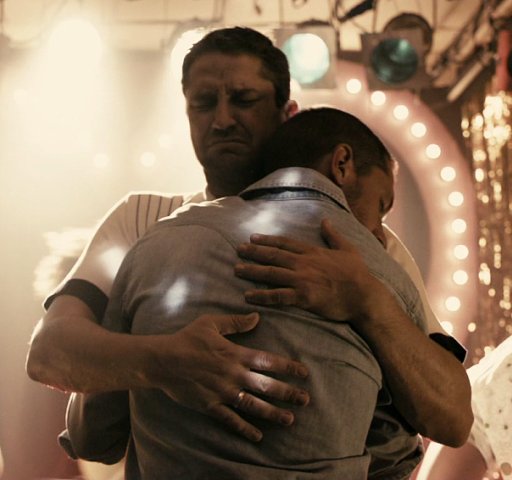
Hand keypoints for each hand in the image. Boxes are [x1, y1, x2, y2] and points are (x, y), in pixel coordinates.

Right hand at [147, 312, 309, 442]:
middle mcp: (234, 375)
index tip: (304, 373)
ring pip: (254, 405)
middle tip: (305, 400)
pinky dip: (245, 429)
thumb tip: (257, 317)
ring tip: (290, 420)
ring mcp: (223, 392)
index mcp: (236, 354)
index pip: (269, 361)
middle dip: (288, 393)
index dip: (289, 367)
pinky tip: (258, 436)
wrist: (162, 360)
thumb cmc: (187, 339)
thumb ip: (236, 322)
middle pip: (267, 386)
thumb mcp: (211, 323)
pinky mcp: (210, 405)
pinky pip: (231, 420)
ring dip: (273, 413)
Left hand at [234, 219, 375, 320]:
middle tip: (238, 249)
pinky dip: (262, 295)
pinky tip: (248, 295)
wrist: (364, 295)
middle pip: (273, 255)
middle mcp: (303, 263)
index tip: (253, 238)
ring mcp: (302, 279)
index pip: (285, 243)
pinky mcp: (303, 297)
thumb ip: (333, 235)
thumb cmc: (357, 273)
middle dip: (254, 252)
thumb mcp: (347, 249)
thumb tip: (325, 220)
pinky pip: (277, 295)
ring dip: (252, 271)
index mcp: (312, 251)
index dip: (267, 240)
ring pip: (271, 273)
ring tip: (236, 269)